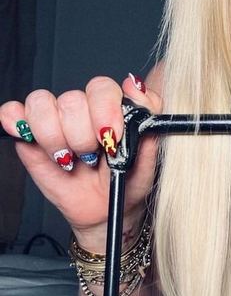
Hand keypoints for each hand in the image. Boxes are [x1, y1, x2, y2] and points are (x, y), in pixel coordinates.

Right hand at [0, 73, 161, 252]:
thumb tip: (134, 86)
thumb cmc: (131, 178)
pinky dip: (16, 119)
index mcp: (114, 104)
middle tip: (91, 156)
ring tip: (69, 158)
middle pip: (71, 99)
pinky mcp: (30, 136)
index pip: (101, 87)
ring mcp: (55, 120)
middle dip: (81, 134)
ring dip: (54, 136)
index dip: (104, 111)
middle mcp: (84, 107)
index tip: (112, 138)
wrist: (109, 209)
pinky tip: (26, 135)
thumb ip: (149, 115)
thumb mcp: (152, 151)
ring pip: (41, 104)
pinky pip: (13, 113)